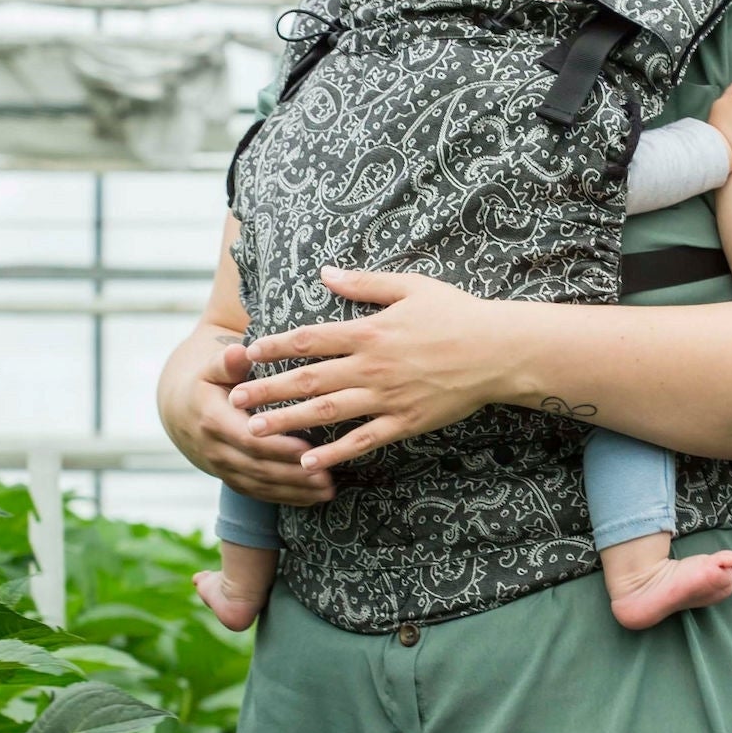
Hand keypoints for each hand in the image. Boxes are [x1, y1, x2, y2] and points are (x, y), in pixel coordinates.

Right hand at [162, 329, 336, 505]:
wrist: (182, 410)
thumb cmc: (208, 380)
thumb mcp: (213, 367)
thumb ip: (228, 361)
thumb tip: (239, 351)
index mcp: (212, 420)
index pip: (248, 439)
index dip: (278, 446)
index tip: (308, 448)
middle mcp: (215, 449)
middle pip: (258, 467)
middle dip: (294, 474)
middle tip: (329, 475)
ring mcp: (222, 468)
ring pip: (261, 485)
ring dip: (295, 490)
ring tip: (328, 489)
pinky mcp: (231, 479)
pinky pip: (259, 494)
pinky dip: (287, 497)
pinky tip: (313, 497)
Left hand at [230, 267, 512, 471]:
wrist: (497, 351)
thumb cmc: (455, 313)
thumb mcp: (410, 286)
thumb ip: (364, 283)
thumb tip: (325, 272)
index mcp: (369, 330)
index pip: (310, 339)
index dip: (275, 346)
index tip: (247, 353)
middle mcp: (371, 366)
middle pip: (308, 379)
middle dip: (267, 389)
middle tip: (233, 400)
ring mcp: (387, 397)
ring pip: (327, 412)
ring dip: (288, 422)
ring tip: (255, 433)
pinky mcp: (404, 422)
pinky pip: (362, 441)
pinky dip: (333, 451)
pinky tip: (307, 460)